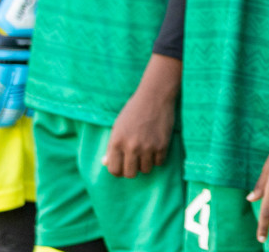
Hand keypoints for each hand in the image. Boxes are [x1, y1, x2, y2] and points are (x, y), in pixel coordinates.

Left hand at [104, 62, 176, 177]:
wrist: (155, 96)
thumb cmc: (133, 110)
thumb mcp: (117, 127)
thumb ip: (111, 146)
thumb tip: (106, 163)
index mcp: (116, 142)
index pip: (114, 170)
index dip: (118, 171)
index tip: (122, 166)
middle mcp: (131, 147)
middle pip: (130, 174)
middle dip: (132, 169)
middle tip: (135, 161)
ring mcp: (147, 147)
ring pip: (146, 170)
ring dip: (146, 164)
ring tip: (147, 152)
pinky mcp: (162, 145)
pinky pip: (159, 162)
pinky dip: (157, 158)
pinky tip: (156, 147)